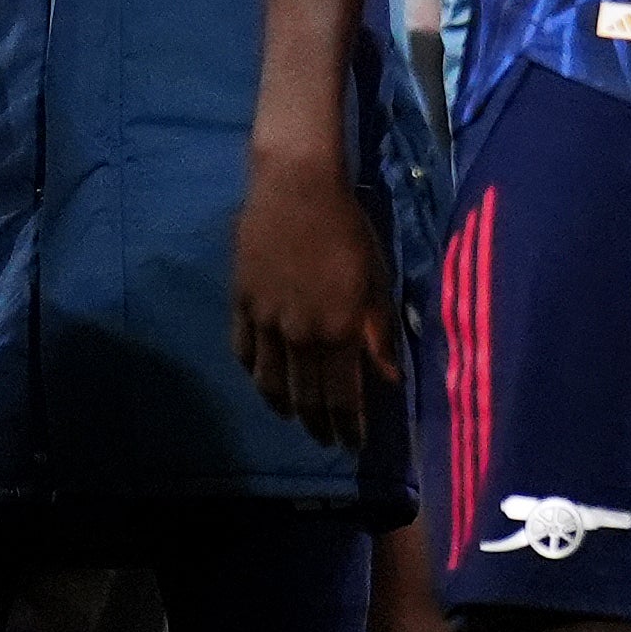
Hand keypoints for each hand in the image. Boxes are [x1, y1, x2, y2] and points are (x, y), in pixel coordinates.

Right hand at [229, 140, 392, 444]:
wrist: (296, 188)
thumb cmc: (348, 230)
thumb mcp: (376, 281)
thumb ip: (380, 333)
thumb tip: (389, 378)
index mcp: (338, 330)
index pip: (342, 395)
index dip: (348, 425)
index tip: (354, 443)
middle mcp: (299, 334)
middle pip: (305, 396)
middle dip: (319, 425)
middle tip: (327, 441)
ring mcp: (265, 321)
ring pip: (270, 382)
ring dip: (284, 407)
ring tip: (295, 419)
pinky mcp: (241, 303)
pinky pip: (243, 351)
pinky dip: (254, 373)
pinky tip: (263, 382)